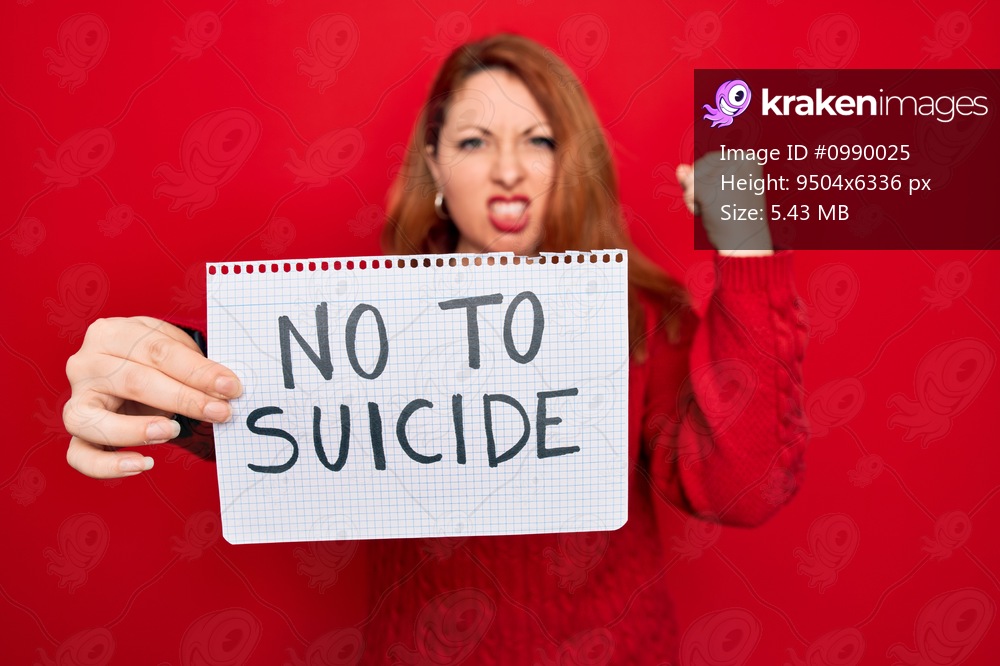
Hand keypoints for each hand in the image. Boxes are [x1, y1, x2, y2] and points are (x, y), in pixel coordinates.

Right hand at [63, 316, 241, 478]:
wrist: (127, 364)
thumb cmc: (154, 357)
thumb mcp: (173, 348)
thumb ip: (194, 366)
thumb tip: (227, 389)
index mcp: (112, 334)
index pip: (159, 351)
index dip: (198, 371)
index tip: (231, 387)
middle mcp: (86, 364)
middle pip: (135, 382)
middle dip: (185, 400)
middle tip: (221, 412)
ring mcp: (76, 398)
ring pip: (92, 420)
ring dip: (136, 430)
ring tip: (172, 433)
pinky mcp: (77, 430)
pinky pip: (80, 455)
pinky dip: (107, 466)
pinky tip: (142, 464)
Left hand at [676, 154, 773, 256]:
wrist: (746, 243)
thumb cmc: (736, 217)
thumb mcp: (722, 190)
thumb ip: (700, 175)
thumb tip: (679, 168)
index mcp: (747, 158)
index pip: (712, 160)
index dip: (711, 181)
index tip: (729, 197)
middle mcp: (737, 160)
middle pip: (699, 167)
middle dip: (701, 188)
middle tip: (722, 205)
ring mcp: (722, 173)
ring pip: (691, 179)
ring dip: (697, 197)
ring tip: (718, 209)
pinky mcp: (708, 188)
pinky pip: (688, 192)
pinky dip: (693, 206)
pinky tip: (711, 213)